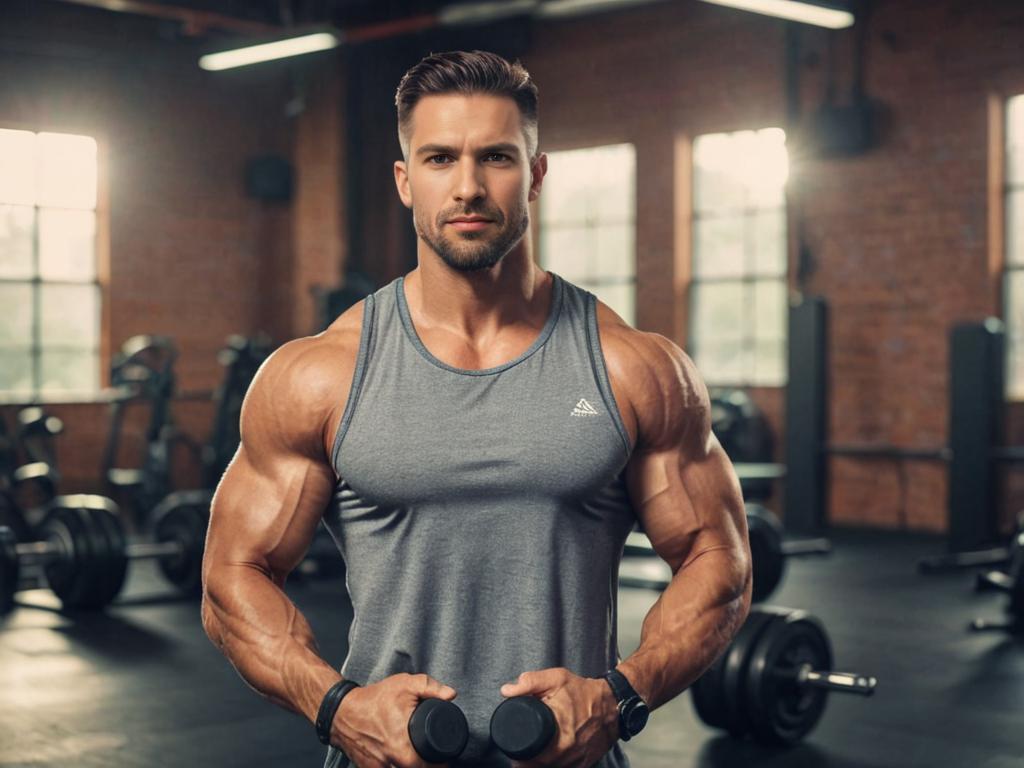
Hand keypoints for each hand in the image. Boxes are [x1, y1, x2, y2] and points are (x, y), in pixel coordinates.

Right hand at [331, 673, 457, 767]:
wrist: (342, 710)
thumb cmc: (373, 700)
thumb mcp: (404, 685)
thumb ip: (430, 687)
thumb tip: (451, 694)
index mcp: (401, 746)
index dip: (440, 765)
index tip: (445, 759)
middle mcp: (389, 762)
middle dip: (425, 766)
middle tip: (433, 758)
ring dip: (410, 767)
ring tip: (418, 759)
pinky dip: (394, 766)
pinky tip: (399, 759)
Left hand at [499, 667, 618, 767]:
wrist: (613, 705)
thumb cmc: (584, 693)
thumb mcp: (556, 679)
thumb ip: (530, 682)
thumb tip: (507, 691)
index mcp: (558, 727)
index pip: (529, 753)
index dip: (517, 755)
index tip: (512, 751)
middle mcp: (567, 748)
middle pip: (537, 766)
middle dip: (526, 762)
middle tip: (520, 754)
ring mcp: (576, 759)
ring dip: (539, 765)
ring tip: (534, 754)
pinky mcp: (584, 765)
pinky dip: (555, 766)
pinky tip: (550, 757)